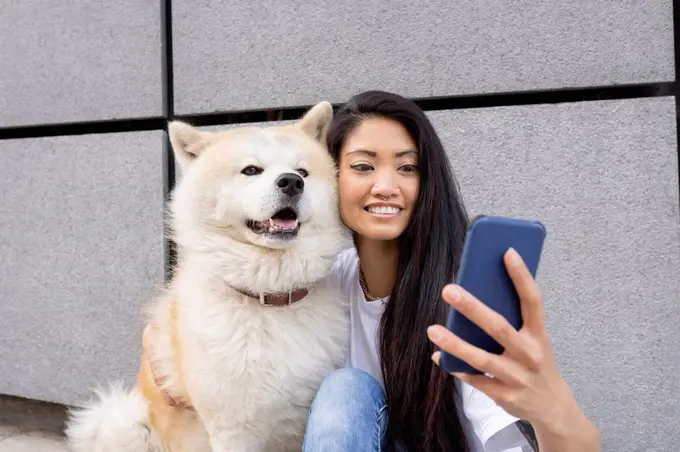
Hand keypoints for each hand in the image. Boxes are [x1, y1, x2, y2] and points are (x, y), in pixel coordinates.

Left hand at [426, 248, 596, 444]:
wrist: (553, 406)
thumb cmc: (536, 362)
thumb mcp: (534, 340)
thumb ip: (513, 320)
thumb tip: (479, 291)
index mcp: (540, 335)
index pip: (533, 301)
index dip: (522, 276)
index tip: (507, 252)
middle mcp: (531, 355)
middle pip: (499, 327)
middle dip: (472, 307)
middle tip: (448, 289)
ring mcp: (518, 377)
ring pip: (481, 358)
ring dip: (454, 344)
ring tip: (433, 329)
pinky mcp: (506, 396)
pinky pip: (475, 380)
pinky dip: (456, 368)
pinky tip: (440, 356)